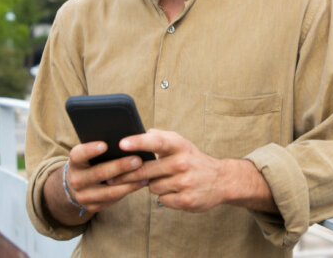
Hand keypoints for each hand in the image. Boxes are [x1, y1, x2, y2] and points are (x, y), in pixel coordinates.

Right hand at [44, 141, 145, 224]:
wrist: (77, 185)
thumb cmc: (91, 162)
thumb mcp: (90, 154)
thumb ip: (103, 147)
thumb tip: (127, 140)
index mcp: (75, 162)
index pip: (78, 155)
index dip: (90, 150)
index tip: (105, 145)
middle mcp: (76, 180)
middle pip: (98, 173)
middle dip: (120, 167)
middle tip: (137, 160)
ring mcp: (83, 196)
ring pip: (108, 191)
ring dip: (129, 183)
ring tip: (145, 175)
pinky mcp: (92, 207)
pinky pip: (112, 200)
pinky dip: (127, 191)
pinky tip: (140, 184)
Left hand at [111, 129, 231, 212]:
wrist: (221, 179)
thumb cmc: (193, 159)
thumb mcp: (181, 143)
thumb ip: (161, 137)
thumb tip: (142, 132)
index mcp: (180, 145)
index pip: (157, 141)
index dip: (138, 142)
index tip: (122, 144)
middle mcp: (182, 163)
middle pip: (145, 170)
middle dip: (127, 174)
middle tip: (111, 176)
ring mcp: (185, 182)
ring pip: (152, 186)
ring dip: (152, 185)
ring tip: (165, 180)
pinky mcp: (186, 200)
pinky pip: (161, 199)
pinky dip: (164, 196)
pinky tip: (174, 191)